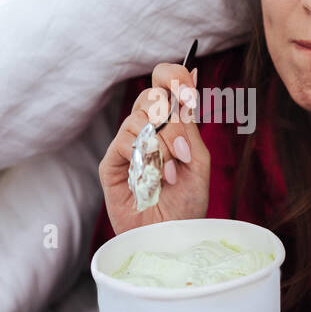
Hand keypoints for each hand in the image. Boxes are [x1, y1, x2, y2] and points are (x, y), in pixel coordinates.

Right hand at [98, 61, 210, 235]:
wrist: (169, 238)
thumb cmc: (186, 206)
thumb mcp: (198, 161)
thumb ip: (189, 123)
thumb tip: (190, 73)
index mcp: (171, 125)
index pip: (166, 82)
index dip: (174, 78)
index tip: (188, 95)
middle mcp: (148, 130)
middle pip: (151, 95)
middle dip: (171, 121)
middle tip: (182, 150)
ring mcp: (128, 145)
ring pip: (139, 119)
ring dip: (161, 148)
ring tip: (170, 175)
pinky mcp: (112, 162)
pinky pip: (125, 141)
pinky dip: (143, 159)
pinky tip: (152, 180)